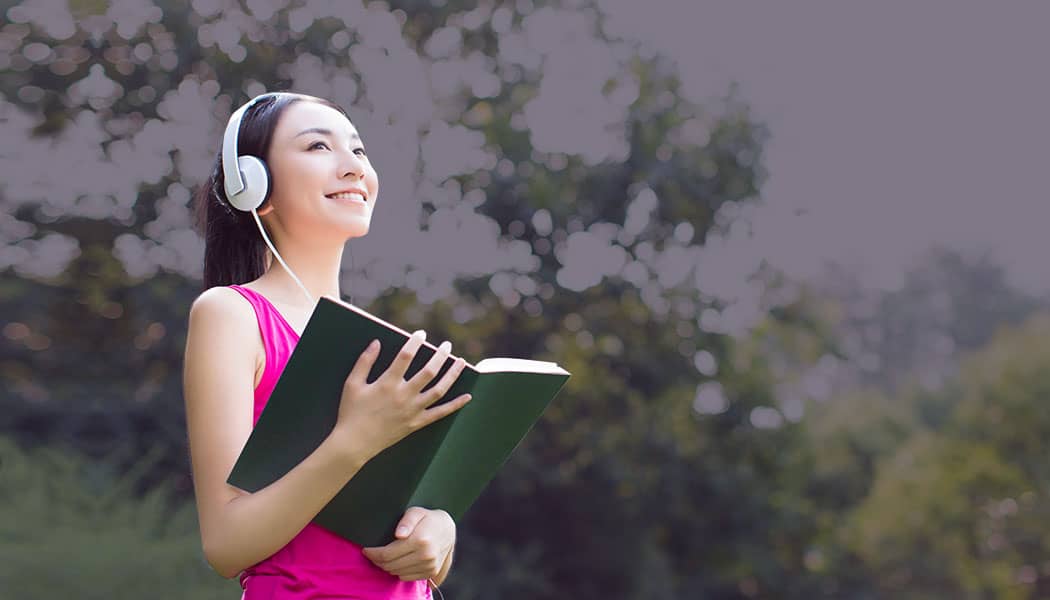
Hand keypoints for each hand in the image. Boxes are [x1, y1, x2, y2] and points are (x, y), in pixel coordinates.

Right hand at [332, 331, 470, 461]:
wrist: (354, 443)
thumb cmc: (351, 412)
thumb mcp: (352, 384)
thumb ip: (364, 362)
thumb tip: (376, 342)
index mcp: (387, 383)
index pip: (405, 356)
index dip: (415, 342)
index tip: (421, 334)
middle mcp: (404, 395)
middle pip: (428, 371)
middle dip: (440, 355)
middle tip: (446, 345)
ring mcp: (413, 410)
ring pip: (439, 390)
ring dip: (452, 374)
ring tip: (460, 362)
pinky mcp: (416, 423)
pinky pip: (440, 413)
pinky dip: (455, 405)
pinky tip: (467, 397)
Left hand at [361, 507, 455, 581]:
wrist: (448, 530)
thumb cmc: (427, 518)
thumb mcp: (416, 512)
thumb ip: (406, 521)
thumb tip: (399, 534)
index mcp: (420, 540)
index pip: (387, 554)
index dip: (373, 553)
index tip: (366, 550)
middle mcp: (426, 555)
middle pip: (390, 565)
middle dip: (377, 560)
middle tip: (372, 553)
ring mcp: (429, 566)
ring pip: (397, 573)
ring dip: (387, 566)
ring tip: (385, 556)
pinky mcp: (430, 572)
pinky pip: (406, 577)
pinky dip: (398, 571)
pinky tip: (398, 560)